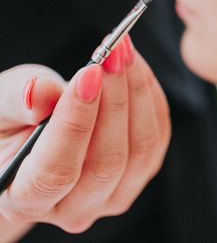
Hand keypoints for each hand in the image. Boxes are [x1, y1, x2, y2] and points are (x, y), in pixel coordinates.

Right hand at [0, 38, 170, 234]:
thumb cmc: (14, 122)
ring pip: (141, 149)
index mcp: (25, 199)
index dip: (76, 122)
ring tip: (124, 51)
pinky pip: (158, 135)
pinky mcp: (140, 173)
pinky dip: (150, 95)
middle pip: (107, 162)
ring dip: (137, 92)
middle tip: (114, 51)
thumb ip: (16, 102)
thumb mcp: (1, 107)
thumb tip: (38, 93)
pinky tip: (134, 67)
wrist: (34, 134)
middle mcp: (72, 208)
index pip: (55, 172)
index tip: (89, 71)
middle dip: (115, 99)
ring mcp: (112, 195)